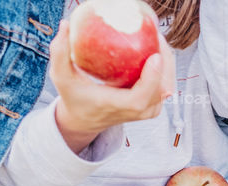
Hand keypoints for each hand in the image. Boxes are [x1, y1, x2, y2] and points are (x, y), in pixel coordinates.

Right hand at [48, 20, 175, 153]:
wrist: (86, 120)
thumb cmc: (74, 97)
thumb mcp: (61, 78)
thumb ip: (59, 53)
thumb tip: (66, 25)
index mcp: (120, 106)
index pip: (142, 96)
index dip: (153, 77)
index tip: (155, 55)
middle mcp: (139, 111)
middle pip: (162, 86)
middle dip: (165, 59)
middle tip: (155, 34)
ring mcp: (149, 110)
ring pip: (168, 84)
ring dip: (167, 60)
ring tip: (156, 37)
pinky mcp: (154, 106)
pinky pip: (165, 84)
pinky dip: (165, 67)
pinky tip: (156, 47)